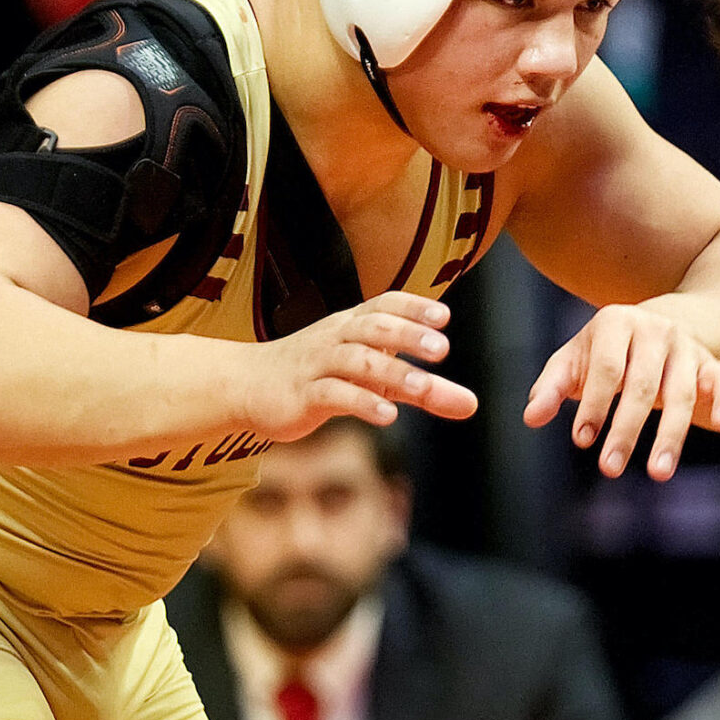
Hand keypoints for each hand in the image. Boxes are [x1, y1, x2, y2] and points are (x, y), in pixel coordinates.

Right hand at [245, 291, 476, 439]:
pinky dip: (361, 402)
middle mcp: (335, 337)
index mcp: (352, 325)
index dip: (412, 306)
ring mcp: (317, 365)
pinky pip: (333, 394)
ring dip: (391, 372)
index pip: (384, 304)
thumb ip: (423, 391)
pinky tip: (387, 415)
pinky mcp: (303, 395)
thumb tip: (471, 404)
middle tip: (443, 349)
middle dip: (408, 335)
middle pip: (373, 327)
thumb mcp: (377, 381)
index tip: (444, 315)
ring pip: (356, 361)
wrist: (248, 387)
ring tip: (423, 387)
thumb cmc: (320, 376)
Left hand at [523, 302, 719, 479]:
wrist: (654, 325)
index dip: (594, 405)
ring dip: (671, 435)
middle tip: (609, 469)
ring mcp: (686, 347)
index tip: (582, 440)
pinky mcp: (712, 363)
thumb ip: (551, 387)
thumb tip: (531, 417)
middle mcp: (655, 331)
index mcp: (616, 323)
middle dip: (626, 430)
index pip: (605, 369)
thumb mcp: (574, 361)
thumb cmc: (605, 352)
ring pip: (681, 392)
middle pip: (641, 386)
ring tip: (658, 473)